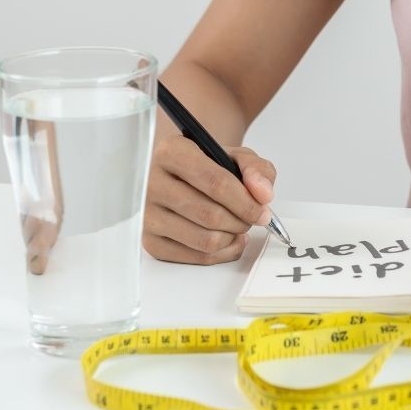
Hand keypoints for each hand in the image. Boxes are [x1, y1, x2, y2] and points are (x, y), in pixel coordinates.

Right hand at [144, 136, 276, 264]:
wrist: (184, 176)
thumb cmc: (210, 166)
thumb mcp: (237, 157)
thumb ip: (257, 169)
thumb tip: (263, 194)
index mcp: (172, 152)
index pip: (215, 183)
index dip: (246, 201)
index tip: (263, 210)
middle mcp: (151, 182)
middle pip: (211, 215)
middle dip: (241, 221)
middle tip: (252, 217)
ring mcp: (148, 215)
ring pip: (205, 240)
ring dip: (233, 237)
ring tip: (238, 225)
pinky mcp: (150, 241)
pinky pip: (196, 257)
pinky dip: (222, 252)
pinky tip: (228, 239)